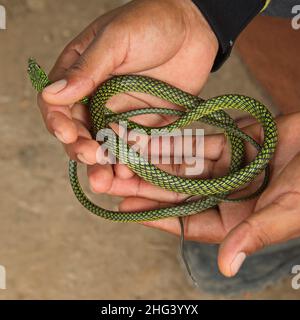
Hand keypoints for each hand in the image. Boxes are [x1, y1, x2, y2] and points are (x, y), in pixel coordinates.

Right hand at [38, 0, 217, 188]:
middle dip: (81, 149)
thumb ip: (87, 69)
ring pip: (104, 145)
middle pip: (80, 132)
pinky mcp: (143, 125)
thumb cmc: (152, 22)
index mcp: (80, 75)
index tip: (66, 133)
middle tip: (90, 157)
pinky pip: (132, 147)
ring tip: (104, 180)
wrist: (194, 28)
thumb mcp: (116, 39)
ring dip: (102, 163)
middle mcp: (96, 98)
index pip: (58, 105)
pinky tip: (128, 171)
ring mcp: (119, 114)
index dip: (58, 122)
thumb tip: (53, 95)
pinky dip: (128, 160)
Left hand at [117, 113, 299, 277]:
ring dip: (152, 161)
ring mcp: (225, 167)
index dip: (157, 217)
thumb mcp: (288, 210)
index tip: (127, 210)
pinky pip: (195, 142)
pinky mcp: (228, 143)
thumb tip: (226, 266)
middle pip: (176, 192)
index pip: (187, 222)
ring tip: (121, 156)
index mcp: (236, 219)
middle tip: (111, 180)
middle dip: (144, 186)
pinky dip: (172, 140)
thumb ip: (255, 234)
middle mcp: (225, 193)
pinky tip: (147, 138)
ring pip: (180, 165)